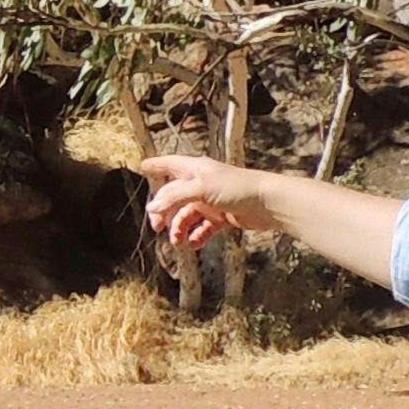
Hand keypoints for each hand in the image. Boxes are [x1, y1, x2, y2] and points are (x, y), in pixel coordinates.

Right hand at [140, 155, 279, 247]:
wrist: (267, 203)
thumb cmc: (236, 187)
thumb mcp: (200, 188)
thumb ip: (174, 197)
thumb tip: (152, 208)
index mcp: (195, 170)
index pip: (169, 164)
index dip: (156, 165)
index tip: (142, 166)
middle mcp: (201, 183)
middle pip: (173, 197)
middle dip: (164, 212)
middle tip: (157, 228)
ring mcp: (210, 201)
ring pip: (186, 216)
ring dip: (179, 229)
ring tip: (178, 242)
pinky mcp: (221, 217)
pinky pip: (202, 228)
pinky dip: (196, 236)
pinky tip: (193, 244)